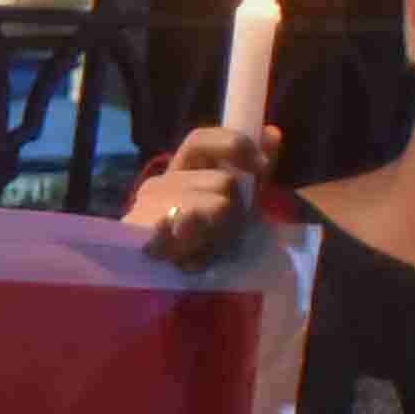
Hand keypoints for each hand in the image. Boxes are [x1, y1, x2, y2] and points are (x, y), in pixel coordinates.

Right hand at [123, 120, 278, 270]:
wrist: (150, 283)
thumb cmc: (197, 240)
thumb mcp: (231, 201)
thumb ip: (250, 168)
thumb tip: (272, 131)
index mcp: (177, 172)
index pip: (201, 139)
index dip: (234, 145)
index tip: (261, 166)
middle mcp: (159, 182)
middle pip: (222, 181)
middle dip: (235, 210)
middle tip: (223, 234)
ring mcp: (147, 207)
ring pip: (216, 207)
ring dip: (222, 234)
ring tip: (207, 251)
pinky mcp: (142, 233)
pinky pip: (188, 229)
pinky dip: (197, 244)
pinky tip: (191, 258)